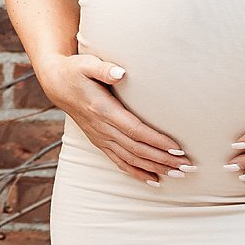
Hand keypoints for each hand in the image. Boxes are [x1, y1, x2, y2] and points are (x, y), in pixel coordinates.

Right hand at [36, 53, 191, 187]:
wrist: (56, 84)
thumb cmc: (75, 71)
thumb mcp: (86, 64)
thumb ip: (103, 68)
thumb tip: (121, 73)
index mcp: (102, 109)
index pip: (135, 130)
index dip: (156, 141)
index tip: (177, 148)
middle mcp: (102, 128)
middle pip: (137, 149)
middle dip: (164, 159)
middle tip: (188, 166)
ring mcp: (100, 137)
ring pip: (131, 159)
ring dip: (155, 168)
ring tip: (179, 175)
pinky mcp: (99, 142)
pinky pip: (119, 162)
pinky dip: (137, 173)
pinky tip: (154, 181)